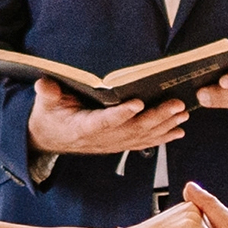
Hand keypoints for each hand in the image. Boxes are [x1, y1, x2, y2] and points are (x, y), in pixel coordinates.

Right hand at [27, 78, 189, 154]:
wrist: (50, 138)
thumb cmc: (50, 117)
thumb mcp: (44, 104)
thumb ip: (47, 93)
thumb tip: (43, 83)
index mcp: (82, 128)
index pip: (104, 122)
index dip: (121, 114)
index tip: (137, 103)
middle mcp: (101, 139)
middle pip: (132, 129)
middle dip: (157, 117)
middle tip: (177, 105)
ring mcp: (112, 144)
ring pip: (142, 137)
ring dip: (165, 126)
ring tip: (183, 114)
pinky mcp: (119, 144)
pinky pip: (143, 143)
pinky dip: (162, 138)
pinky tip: (178, 131)